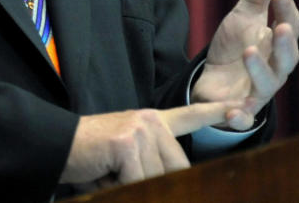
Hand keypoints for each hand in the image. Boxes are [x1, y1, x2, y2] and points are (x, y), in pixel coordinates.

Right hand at [59, 101, 246, 189]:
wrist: (56, 145)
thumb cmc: (91, 159)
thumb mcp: (128, 160)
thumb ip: (154, 165)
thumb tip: (178, 181)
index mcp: (152, 121)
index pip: (190, 115)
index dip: (216, 112)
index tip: (242, 110)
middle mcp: (151, 121)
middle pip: (177, 169)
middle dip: (153, 183)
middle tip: (120, 174)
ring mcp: (141, 129)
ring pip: (158, 180)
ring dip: (133, 186)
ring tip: (109, 174)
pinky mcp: (128, 143)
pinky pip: (138, 182)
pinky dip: (121, 187)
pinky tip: (103, 174)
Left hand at [192, 0, 298, 129]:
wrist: (214, 78)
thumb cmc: (237, 43)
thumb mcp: (247, 11)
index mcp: (278, 43)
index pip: (290, 26)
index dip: (287, 11)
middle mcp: (275, 68)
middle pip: (286, 58)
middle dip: (284, 44)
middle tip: (279, 27)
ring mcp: (258, 90)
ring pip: (266, 84)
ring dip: (260, 70)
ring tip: (250, 51)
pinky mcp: (239, 108)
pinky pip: (243, 117)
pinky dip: (240, 117)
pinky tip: (234, 113)